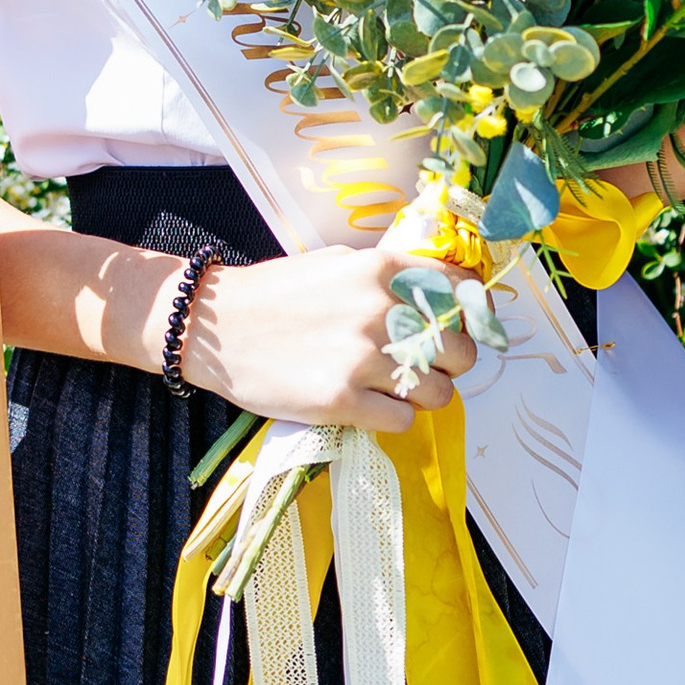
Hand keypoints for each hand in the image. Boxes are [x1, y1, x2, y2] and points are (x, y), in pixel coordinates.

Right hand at [181, 232, 473, 430]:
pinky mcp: (340, 400)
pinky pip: (403, 421)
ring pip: (439, 393)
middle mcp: (379, 311)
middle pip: (460, 351)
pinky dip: (392, 419)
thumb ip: (391, 277)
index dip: (471, 317)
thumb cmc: (278, 292)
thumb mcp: (339, 263)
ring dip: (422, 396)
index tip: (460, 329)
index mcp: (382, 270)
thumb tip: (446, 294)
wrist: (214, 326)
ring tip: (392, 389)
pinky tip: (368, 405)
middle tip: (422, 367)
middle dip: (449, 364)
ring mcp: (360, 358)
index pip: (463, 294)